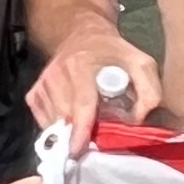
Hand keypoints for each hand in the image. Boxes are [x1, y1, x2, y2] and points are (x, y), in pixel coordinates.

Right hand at [27, 34, 160, 144]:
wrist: (84, 34)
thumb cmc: (114, 52)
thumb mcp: (141, 63)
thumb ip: (149, 90)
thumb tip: (136, 120)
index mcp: (81, 65)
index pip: (81, 104)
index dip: (80, 129)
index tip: (78, 149)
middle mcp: (56, 73)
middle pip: (67, 117)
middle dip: (82, 131)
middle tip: (98, 131)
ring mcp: (42, 83)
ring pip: (54, 121)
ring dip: (70, 128)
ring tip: (87, 121)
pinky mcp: (34, 92)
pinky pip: (43, 120)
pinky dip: (58, 124)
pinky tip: (72, 117)